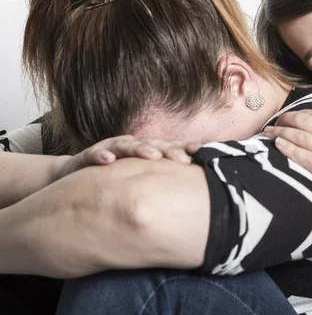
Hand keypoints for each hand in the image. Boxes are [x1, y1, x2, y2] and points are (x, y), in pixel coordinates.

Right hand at [53, 135, 199, 180]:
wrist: (75, 177)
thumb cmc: (115, 180)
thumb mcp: (140, 181)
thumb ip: (162, 183)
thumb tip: (191, 198)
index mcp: (145, 151)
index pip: (169, 148)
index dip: (185, 148)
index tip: (202, 152)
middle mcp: (131, 147)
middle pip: (153, 145)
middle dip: (170, 150)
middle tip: (184, 159)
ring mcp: (110, 149)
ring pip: (127, 146)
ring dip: (141, 149)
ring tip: (153, 156)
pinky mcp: (88, 156)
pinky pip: (94, 154)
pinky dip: (101, 155)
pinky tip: (108, 161)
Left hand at [262, 94, 311, 202]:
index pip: (310, 113)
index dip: (293, 114)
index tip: (283, 117)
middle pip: (300, 123)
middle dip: (282, 122)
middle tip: (270, 124)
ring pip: (298, 138)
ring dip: (279, 134)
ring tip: (266, 134)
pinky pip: (303, 157)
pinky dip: (288, 149)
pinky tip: (277, 145)